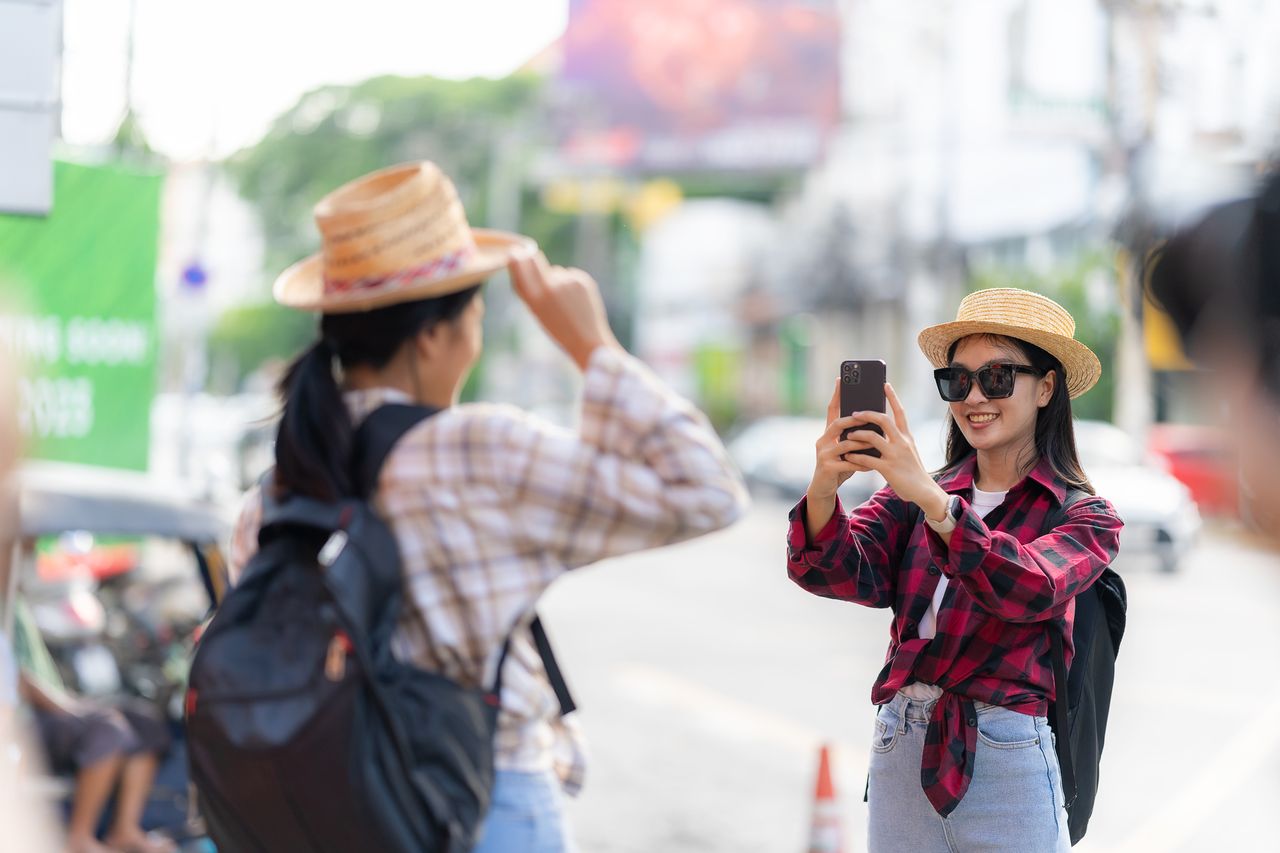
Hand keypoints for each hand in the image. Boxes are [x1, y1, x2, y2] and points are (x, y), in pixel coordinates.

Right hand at [509, 250, 620, 369]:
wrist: (587, 340)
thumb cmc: (559, 330)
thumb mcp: (538, 311)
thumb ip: (531, 290)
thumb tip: (527, 263)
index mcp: (534, 299)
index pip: (519, 269)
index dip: (516, 259)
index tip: (514, 252)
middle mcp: (549, 287)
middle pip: (535, 260)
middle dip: (532, 258)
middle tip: (531, 255)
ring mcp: (566, 282)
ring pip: (556, 272)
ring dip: (557, 280)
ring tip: (565, 303)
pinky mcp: (581, 280)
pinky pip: (571, 276)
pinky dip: (571, 284)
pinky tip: (576, 300)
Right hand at [808, 379, 878, 502]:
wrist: (824, 487)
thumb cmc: (840, 465)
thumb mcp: (846, 449)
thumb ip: (855, 437)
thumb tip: (875, 423)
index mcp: (828, 433)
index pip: (832, 410)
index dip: (836, 395)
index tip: (841, 380)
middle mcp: (823, 440)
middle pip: (837, 424)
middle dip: (853, 419)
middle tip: (866, 415)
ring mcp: (823, 454)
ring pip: (844, 444)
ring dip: (861, 443)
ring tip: (875, 443)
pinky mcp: (827, 467)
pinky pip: (848, 463)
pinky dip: (861, 463)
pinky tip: (871, 465)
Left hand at [839, 383, 948, 519]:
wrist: (924, 491)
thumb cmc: (913, 471)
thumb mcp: (908, 451)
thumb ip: (896, 440)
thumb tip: (879, 431)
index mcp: (907, 436)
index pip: (900, 411)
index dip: (892, 397)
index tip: (885, 384)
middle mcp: (902, 442)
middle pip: (883, 419)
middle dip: (866, 413)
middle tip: (853, 413)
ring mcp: (895, 455)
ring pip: (872, 437)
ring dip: (857, 434)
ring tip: (848, 435)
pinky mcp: (888, 468)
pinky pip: (868, 458)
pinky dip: (856, 455)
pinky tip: (849, 455)